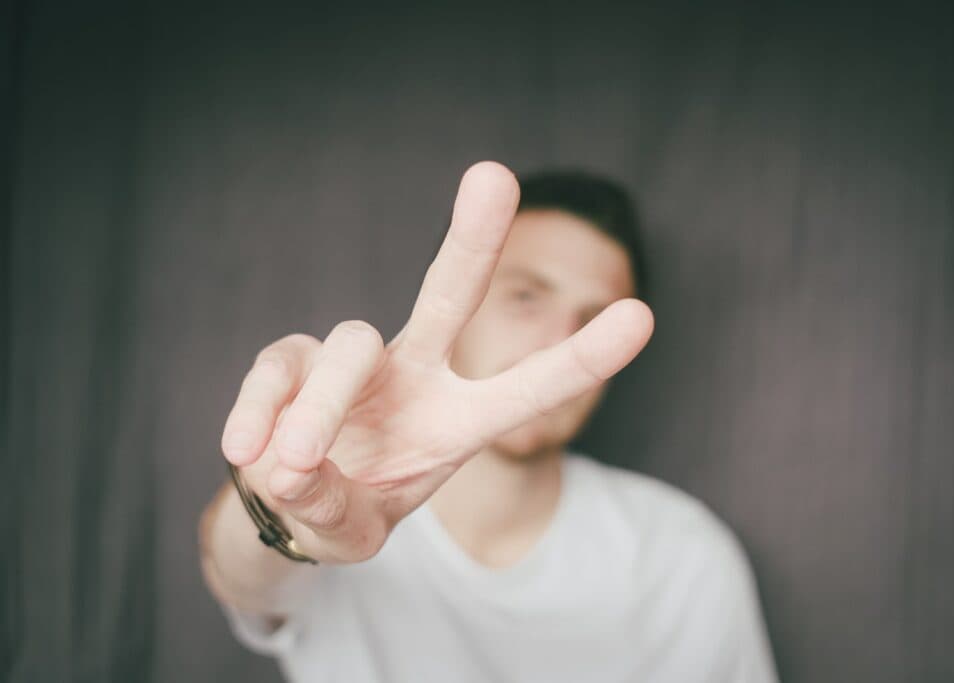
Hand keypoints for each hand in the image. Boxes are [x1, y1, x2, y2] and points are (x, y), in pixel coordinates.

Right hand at [219, 161, 653, 562]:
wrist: (290, 508)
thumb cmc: (347, 510)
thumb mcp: (355, 531)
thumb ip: (334, 512)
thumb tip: (289, 467)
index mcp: (456, 419)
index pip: (525, 388)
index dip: (580, 357)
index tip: (640, 315)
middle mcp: (414, 375)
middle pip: (447, 294)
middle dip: (471, 238)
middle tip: (494, 175)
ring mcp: (352, 362)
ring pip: (346, 349)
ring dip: (319, 411)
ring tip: (296, 468)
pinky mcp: (287, 360)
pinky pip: (276, 370)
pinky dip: (259, 410)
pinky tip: (247, 452)